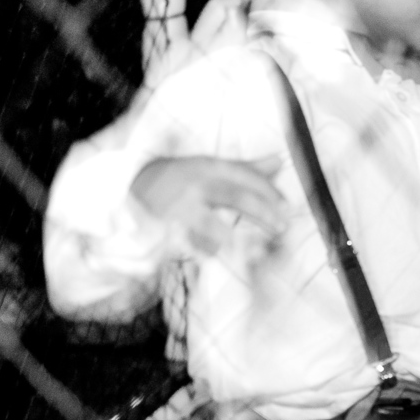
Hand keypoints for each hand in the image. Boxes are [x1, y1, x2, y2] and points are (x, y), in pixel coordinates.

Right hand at [131, 155, 286, 255]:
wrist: (131, 187)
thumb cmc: (181, 178)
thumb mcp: (211, 169)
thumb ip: (245, 168)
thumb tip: (279, 160)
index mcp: (207, 168)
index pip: (244, 177)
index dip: (269, 192)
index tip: (288, 208)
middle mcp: (195, 184)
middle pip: (235, 197)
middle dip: (263, 213)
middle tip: (283, 228)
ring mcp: (179, 207)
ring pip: (212, 225)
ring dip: (235, 240)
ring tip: (256, 252)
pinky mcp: (166, 227)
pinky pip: (190, 243)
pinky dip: (206, 252)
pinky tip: (220, 259)